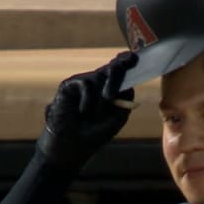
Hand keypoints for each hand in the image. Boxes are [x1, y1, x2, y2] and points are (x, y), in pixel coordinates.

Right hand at [36, 51, 138, 169]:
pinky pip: (86, 85)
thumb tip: (128, 85)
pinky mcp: (68, 86)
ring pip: (100, 77)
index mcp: (110, 90)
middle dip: (120, 72)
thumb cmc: (95, 134)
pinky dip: (88, 101)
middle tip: (128, 67)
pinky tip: (82, 113)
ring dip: (102, 101)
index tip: (134, 56)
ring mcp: (82, 83)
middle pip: (112, 69)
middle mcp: (97, 83)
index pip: (119, 71)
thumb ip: (124, 102)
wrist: (72, 146)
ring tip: (94, 117)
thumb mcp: (116, 118)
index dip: (126, 62)